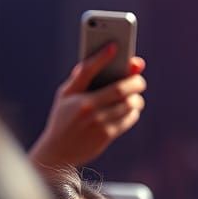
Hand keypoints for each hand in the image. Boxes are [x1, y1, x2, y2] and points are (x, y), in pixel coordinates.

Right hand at [29, 45, 146, 168]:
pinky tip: (131, 109)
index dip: (102, 56)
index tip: (115, 46)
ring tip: (136, 96)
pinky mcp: (106, 134)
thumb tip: (102, 59)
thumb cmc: (64, 119)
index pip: (87, 69)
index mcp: (71, 93)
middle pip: (119, 88)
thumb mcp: (65, 97)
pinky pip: (129, 118)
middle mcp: (84, 106)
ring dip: (136, 98)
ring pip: (128, 104)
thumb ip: (81, 79)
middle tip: (139, 80)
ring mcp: (96, 121)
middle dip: (135, 82)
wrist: (57, 152)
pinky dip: (134, 112)